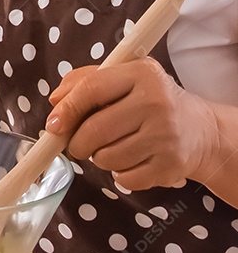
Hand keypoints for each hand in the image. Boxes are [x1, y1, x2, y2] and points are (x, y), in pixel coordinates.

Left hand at [47, 58, 220, 190]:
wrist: (201, 130)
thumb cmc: (149, 101)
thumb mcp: (122, 79)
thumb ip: (83, 82)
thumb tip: (55, 102)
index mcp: (141, 74)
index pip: (91, 90)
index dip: (67, 109)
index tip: (53, 125)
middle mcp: (156, 102)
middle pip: (94, 130)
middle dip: (77, 143)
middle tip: (79, 143)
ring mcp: (166, 135)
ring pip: (106, 158)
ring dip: (99, 158)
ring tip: (114, 147)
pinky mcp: (171, 165)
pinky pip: (124, 178)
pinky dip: (120, 173)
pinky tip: (132, 159)